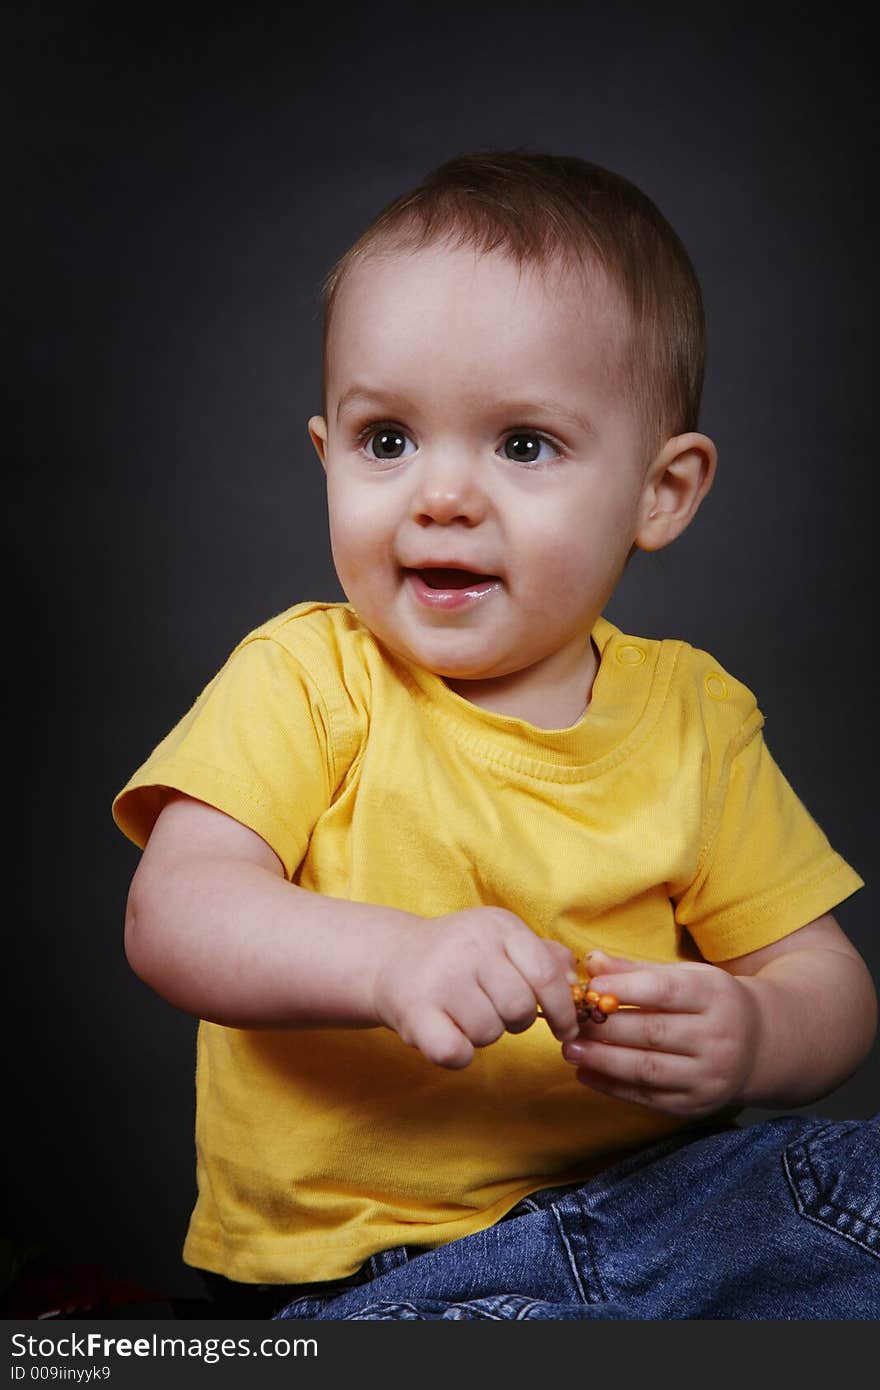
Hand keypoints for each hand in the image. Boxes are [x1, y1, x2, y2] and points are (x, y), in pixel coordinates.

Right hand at [371, 907, 579, 1068]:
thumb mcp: (502, 941)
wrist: (392, 958)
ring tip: (465, 1013)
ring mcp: (440, 979)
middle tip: (496, 1011)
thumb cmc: (461, 955)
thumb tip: (576, 982)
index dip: (563, 1010)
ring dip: (484, 1034)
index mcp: (498, 926)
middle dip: (517, 1020)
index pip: (547, 976)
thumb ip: (544, 956)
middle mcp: (470, 947)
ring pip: (490, 1033)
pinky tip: (449, 1033)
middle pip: (521, 1009)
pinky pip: (457, 1053)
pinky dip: (458, 1054)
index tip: (566, 1028)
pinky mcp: (415, 1012)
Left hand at [561, 950, 760, 1116]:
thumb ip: (637, 971)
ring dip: (603, 1060)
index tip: (590, 986)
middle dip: (606, 1028)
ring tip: (570, 1049)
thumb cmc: (710, 1002)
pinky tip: (586, 1073)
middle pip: (654, 1033)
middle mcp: (718, 1039)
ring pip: (648, 1069)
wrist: (759, 1046)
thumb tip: (593, 962)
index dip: (625, 988)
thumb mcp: (686, 976)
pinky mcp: (695, 1105)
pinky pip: (648, 1097)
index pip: (666, 992)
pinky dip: (613, 1087)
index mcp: (715, 996)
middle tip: (569, 1021)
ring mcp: (709, 1076)